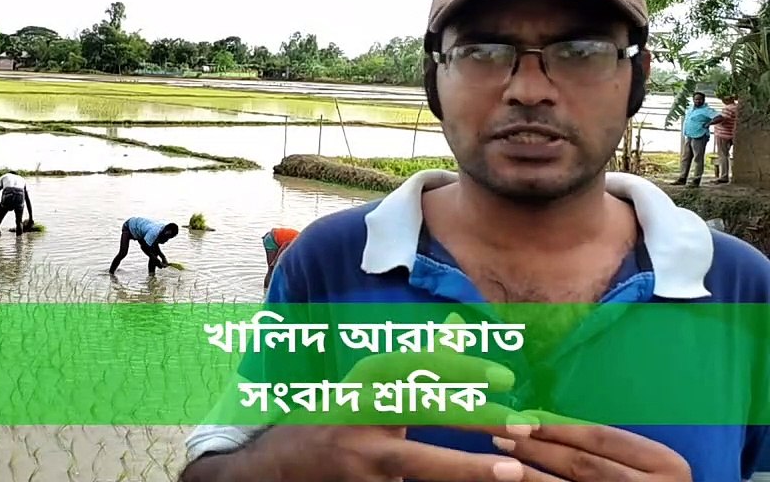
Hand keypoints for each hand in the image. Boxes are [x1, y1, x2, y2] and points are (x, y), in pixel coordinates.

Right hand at [215, 314, 543, 481]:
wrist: (269, 469)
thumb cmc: (331, 422)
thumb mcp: (367, 386)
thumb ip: (417, 359)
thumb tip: (457, 324)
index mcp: (360, 383)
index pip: (412, 367)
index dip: (458, 368)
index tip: (503, 377)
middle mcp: (354, 415)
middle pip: (417, 410)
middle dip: (471, 415)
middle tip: (520, 422)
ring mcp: (353, 459)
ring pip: (416, 462)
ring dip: (465, 467)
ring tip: (512, 471)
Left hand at [491, 409, 691, 481]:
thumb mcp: (648, 463)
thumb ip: (613, 447)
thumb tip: (549, 423)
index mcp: (665, 463)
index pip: (602, 438)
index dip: (559, 427)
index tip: (523, 417)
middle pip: (581, 463)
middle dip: (537, 446)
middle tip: (501, 431)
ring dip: (528, 470)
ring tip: (500, 450)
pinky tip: (513, 478)